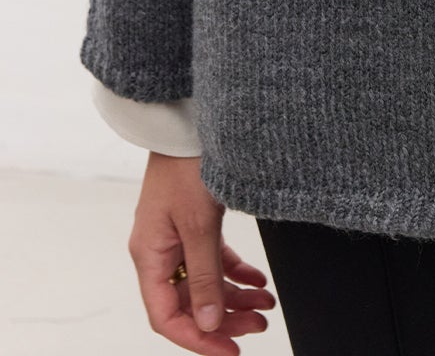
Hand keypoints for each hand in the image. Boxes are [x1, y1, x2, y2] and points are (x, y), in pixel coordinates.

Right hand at [128, 152, 276, 351]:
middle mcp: (159, 251)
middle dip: (224, 318)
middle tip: (258, 326)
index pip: (167, 317)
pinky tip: (257, 281)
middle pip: (189, 303)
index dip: (198, 338)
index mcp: (149, 257)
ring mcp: (176, 237)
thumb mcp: (198, 225)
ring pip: (204, 282)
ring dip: (235, 297)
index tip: (229, 349)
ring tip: (265, 305)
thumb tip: (209, 322)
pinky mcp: (194, 222)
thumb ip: (203, 277)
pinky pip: (213, 260)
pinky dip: (235, 272)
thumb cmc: (186, 165)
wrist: (189, 122)